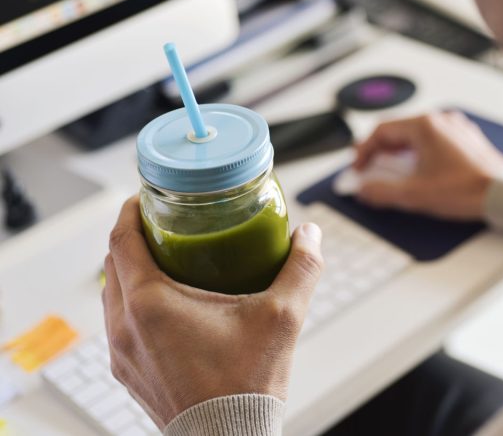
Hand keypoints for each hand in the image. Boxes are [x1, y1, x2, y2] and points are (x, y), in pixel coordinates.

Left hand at [102, 197, 322, 427]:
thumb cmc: (245, 385)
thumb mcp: (282, 318)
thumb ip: (301, 268)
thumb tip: (309, 235)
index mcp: (149, 304)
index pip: (121, 239)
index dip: (130, 211)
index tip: (146, 197)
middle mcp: (124, 327)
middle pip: (112, 264)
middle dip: (133, 237)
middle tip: (162, 225)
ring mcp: (122, 353)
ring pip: (113, 295)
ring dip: (131, 271)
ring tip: (165, 262)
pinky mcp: (130, 373)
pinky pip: (119, 325)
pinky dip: (133, 304)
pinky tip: (168, 308)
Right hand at [354, 111, 502, 219]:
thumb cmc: (467, 190)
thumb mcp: (414, 194)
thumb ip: (381, 192)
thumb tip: (363, 190)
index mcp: (424, 126)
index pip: (381, 131)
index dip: (364, 151)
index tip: (358, 169)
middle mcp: (440, 121)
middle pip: (397, 132)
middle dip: (379, 153)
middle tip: (370, 171)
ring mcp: (454, 129)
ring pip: (414, 136)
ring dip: (398, 154)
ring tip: (391, 175)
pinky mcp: (464, 140)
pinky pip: (432, 142)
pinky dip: (417, 154)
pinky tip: (417, 173)